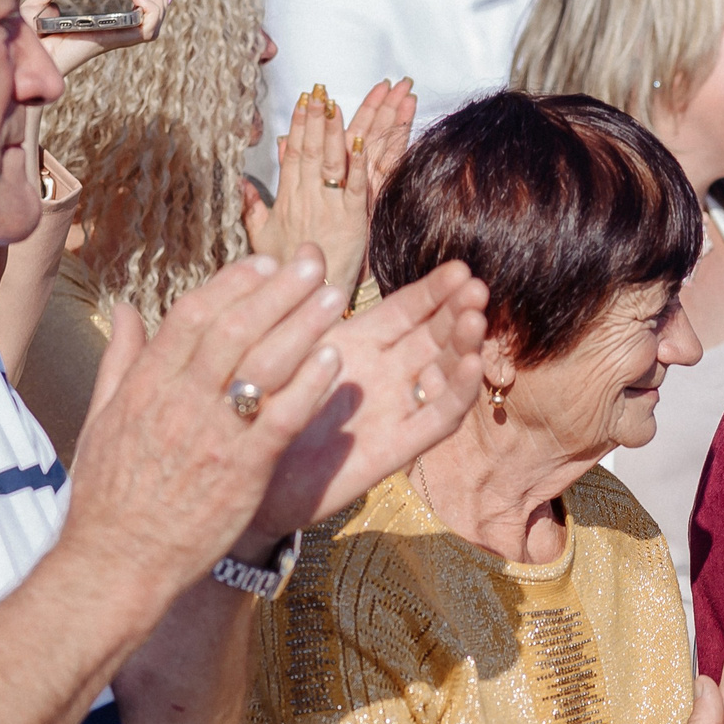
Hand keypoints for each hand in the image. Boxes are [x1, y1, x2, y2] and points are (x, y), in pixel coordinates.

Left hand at [21, 0, 170, 77]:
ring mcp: (114, 37)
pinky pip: (146, 32)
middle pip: (153, 19)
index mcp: (100, 24)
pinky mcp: (112, 40)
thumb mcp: (35, 8)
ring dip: (157, 4)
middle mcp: (112, 32)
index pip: (137, 16)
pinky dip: (151, 13)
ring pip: (155, 25)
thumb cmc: (27, 39)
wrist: (25, 56)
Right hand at [64, 250, 353, 594]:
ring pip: (263, 365)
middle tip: (312, 264)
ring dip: (302, 326)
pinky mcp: (241, 471)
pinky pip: (281, 419)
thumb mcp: (101, 418)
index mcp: (145, 385)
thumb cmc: (108, 496)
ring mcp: (211, 435)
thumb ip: (120, 359)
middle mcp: (179, 401)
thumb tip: (124, 308)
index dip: (232, 284)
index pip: (193, 315)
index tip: (264, 264)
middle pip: (235, 328)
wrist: (115, 562)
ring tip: (332, 298)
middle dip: (277, 290)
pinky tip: (333, 363)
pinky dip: (309, 387)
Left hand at [242, 252, 484, 540]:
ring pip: (442, 375)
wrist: (248, 476)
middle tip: (476, 287)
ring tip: (475, 318)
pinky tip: (469, 366)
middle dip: (456, 312)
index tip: (459, 268)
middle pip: (433, 338)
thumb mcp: (281, 349)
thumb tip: (310, 248)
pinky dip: (456, 394)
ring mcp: (394, 411)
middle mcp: (384, 376)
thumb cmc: (263, 410)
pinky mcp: (396, 449)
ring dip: (462, 346)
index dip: (434, 291)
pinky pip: (434, 421)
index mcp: (359, 345)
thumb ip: (302, 304)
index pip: (407, 311)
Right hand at [245, 79, 414, 300]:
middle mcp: (306, 201)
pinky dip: (357, 164)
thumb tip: (240, 183)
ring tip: (336, 104)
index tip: (303, 100)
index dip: (298, 126)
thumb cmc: (286, 274)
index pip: (292, 156)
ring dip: (333, 132)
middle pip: (310, 152)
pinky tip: (359, 141)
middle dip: (315, 119)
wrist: (307, 303)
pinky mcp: (352, 223)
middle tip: (320, 89)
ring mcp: (329, 210)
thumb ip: (252, 208)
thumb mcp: (261, 239)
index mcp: (286, 201)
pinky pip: (354, 188)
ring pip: (330, 164)